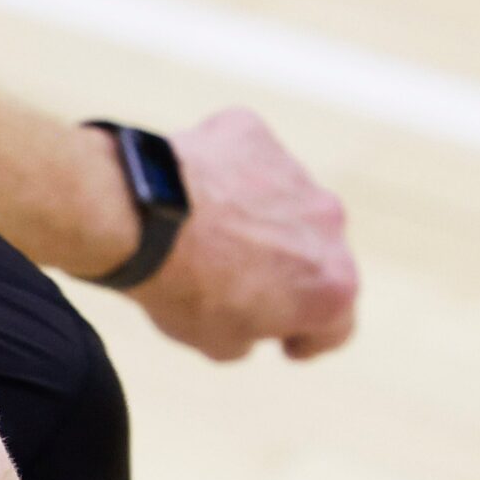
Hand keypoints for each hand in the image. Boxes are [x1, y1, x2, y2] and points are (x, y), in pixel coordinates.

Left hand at [130, 108, 360, 362]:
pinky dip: (228, 177)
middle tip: (241, 284)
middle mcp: (329, 224)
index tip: (286, 343)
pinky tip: (191, 194)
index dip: (310, 339)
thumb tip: (255, 317)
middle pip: (316, 256)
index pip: (337, 324)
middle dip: (288, 273)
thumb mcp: (220, 343)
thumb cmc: (184, 290)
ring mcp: (295, 173)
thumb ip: (254, 334)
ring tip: (208, 234)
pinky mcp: (255, 136)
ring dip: (259, 220)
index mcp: (332, 285)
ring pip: (283, 203)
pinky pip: (247, 161)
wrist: (141, 218)